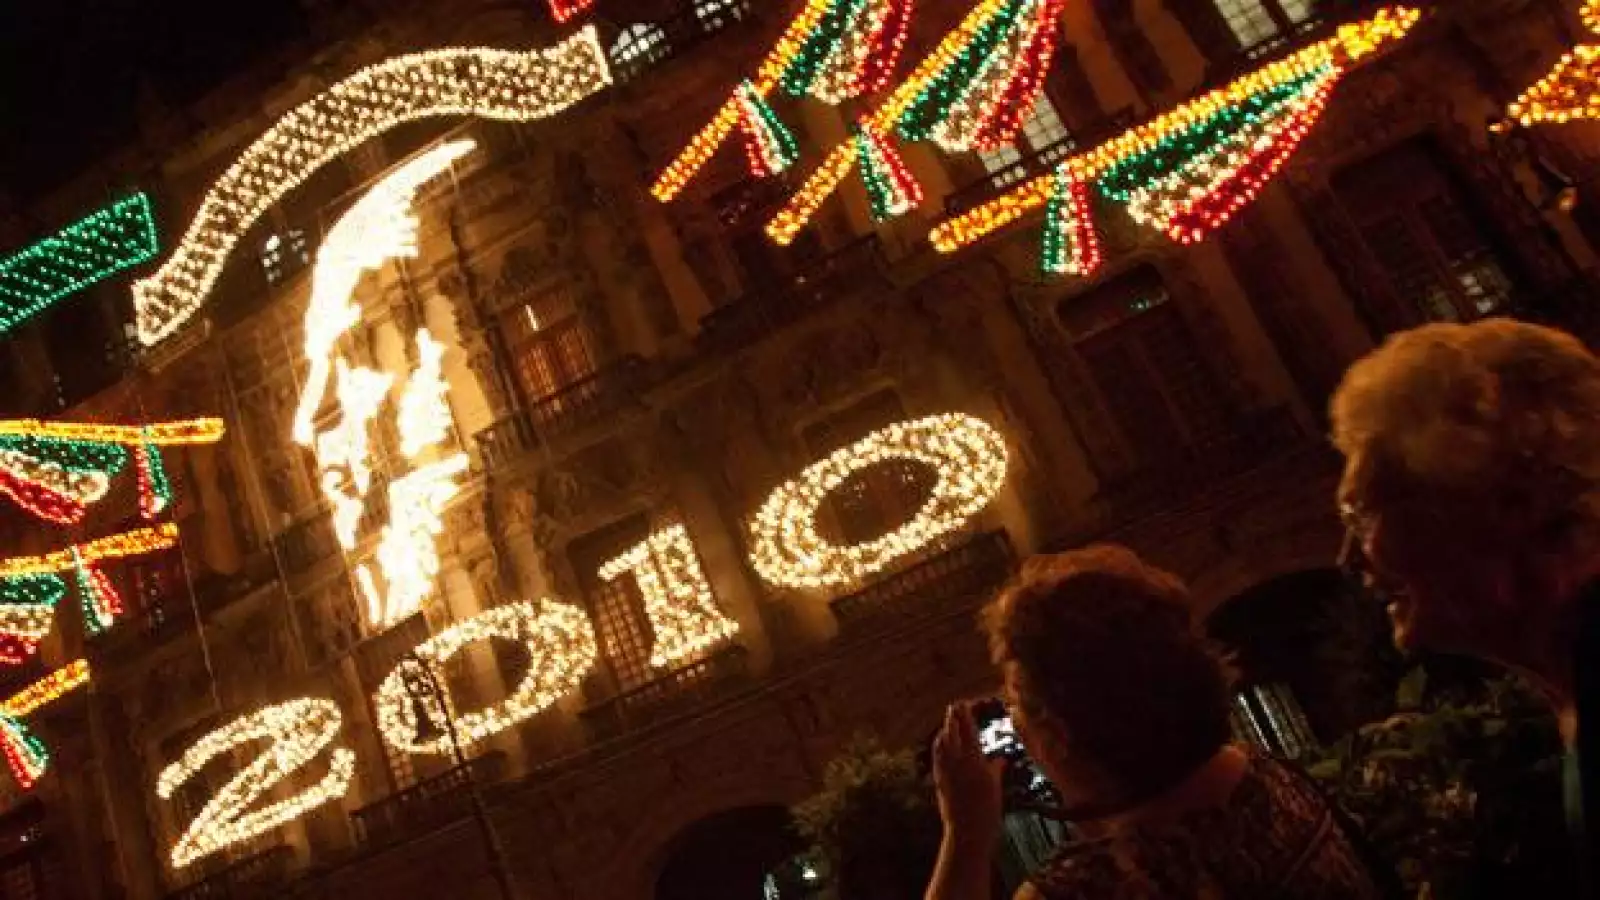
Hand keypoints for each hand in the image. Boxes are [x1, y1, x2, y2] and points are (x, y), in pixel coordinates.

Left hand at [931, 701, 1004, 845]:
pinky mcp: (938, 777)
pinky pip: (937, 754)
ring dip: (946, 729)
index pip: (968, 729)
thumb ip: (995, 768)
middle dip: (953, 717)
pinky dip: (939, 744)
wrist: (968, 830)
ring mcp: (945, 768)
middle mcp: (957, 760)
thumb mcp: (995, 785)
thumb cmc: (988, 809)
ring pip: (942, 741)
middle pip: (952, 730)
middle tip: (955, 705)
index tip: (964, 703)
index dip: (965, 714)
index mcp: (974, 759)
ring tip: (949, 721)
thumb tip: (1000, 759)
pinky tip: (941, 741)